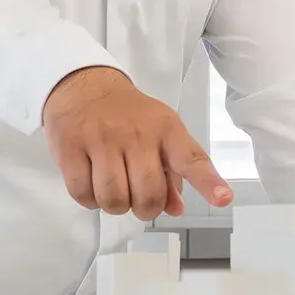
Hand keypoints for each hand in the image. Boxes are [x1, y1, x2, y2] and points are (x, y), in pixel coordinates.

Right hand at [41, 66, 231, 219]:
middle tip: (140, 200)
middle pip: (148, 194)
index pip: (191, 159)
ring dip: (116, 205)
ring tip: (115, 189)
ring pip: (114, 199)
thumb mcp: (158, 133)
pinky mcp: (71, 148)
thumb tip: (176, 208)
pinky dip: (90, 200)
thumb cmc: (128, 115)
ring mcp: (102, 140)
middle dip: (146, 209)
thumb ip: (172, 173)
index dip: (208, 182)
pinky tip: (93, 184)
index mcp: (166, 129)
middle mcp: (137, 134)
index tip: (224, 199)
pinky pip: (83, 194)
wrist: (84, 86)